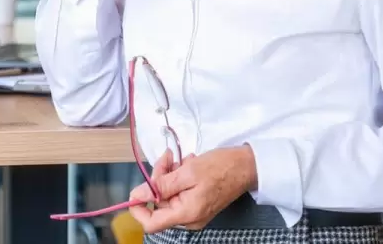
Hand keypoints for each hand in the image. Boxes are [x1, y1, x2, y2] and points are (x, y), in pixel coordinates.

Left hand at [128, 146, 256, 232]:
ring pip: (168, 193)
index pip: (151, 224)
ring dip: (170, 173)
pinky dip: (179, 176)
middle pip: (159, 202)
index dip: (138, 209)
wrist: (246, 166)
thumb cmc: (221, 168)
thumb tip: (137, 195)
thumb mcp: (188, 172)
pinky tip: (188, 164)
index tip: (136, 189)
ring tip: (182, 160)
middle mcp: (188, 217)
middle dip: (159, 178)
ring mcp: (193, 210)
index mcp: (186, 214)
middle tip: (168, 158)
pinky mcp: (197, 202)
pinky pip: (179, 191)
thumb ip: (162, 184)